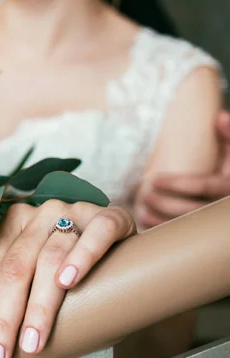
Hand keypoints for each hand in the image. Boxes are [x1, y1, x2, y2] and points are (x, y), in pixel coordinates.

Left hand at [0, 200, 135, 357]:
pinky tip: (67, 282)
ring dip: (39, 304)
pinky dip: (80, 257)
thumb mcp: (26, 276)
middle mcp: (39, 214)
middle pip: (15, 266)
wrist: (121, 260)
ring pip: (50, 258)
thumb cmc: (65, 270)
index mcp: (12, 224)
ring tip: (32, 340)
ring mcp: (75, 212)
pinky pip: (94, 235)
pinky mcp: (110, 218)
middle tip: (1, 354)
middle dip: (5, 316)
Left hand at [138, 111, 229, 228]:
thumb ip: (229, 136)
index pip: (205, 186)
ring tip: (141, 210)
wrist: (228, 205)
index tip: (153, 179)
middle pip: (193, 210)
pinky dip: (164, 231)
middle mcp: (222, 209)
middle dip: (166, 204)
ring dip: (161, 220)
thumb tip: (220, 117)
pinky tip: (147, 223)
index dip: (178, 183)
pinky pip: (183, 236)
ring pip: (187, 227)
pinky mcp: (204, 232)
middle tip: (144, 195)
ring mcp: (214, 224)